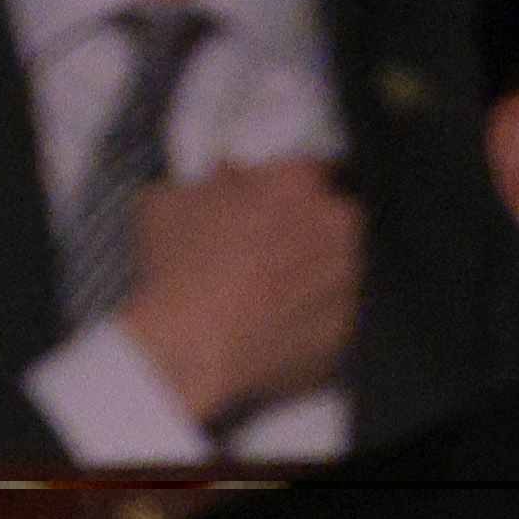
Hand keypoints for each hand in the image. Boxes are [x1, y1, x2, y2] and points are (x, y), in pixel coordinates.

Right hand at [114, 159, 362, 432]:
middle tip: (277, 247)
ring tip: (278, 291)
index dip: (294, 185)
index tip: (278, 199)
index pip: (313, 168)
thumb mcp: (170, 200)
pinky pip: (334, 319)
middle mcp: (335, 228)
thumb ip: (211, 180)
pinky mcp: (346, 336)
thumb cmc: (175, 265)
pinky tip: (282, 327)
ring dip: (319, 273)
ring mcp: (348, 284)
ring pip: (342, 269)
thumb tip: (231, 174)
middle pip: (336, 219)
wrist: (192, 350)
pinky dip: (315, 320)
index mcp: (297, 184)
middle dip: (313, 227)